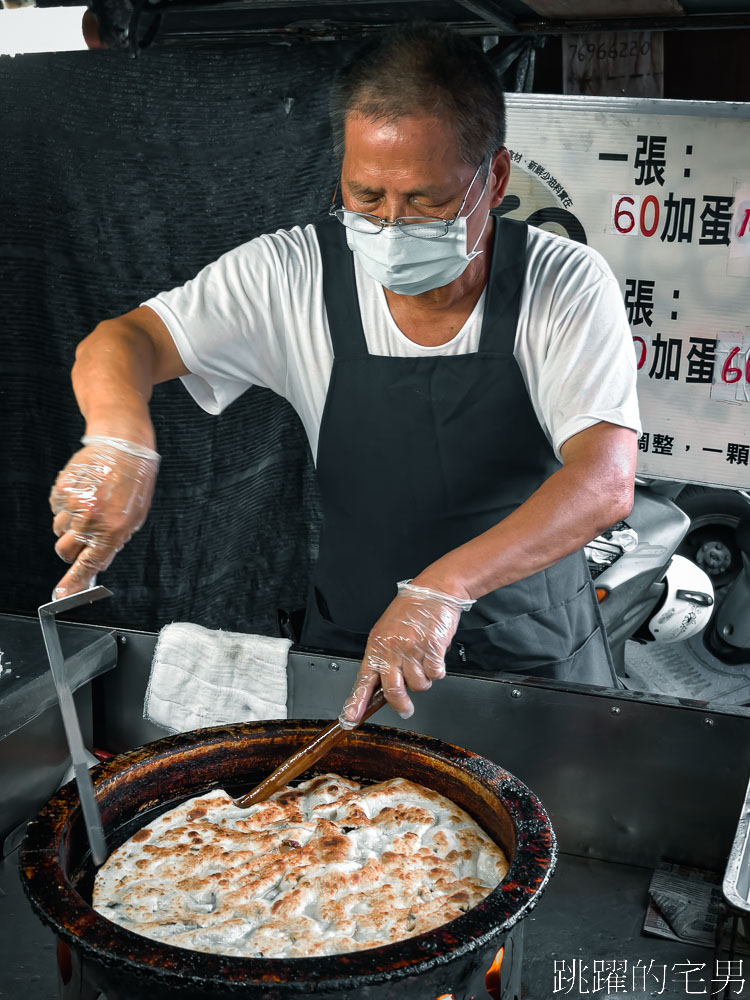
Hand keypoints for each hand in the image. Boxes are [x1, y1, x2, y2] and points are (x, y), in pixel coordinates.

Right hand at [49, 436, 159, 597]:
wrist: (123, 447)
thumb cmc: (133, 483)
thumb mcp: (133, 519)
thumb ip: (113, 542)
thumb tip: (96, 563)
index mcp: (112, 531)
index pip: (87, 564)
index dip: (72, 583)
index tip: (60, 595)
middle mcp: (90, 521)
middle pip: (64, 550)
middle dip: (71, 548)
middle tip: (83, 535)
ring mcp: (73, 505)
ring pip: (59, 529)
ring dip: (70, 524)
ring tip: (90, 504)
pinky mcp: (61, 489)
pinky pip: (56, 507)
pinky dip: (66, 505)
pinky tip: (84, 491)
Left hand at [339, 581, 473, 726]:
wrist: (434, 590)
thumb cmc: (411, 610)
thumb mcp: (387, 631)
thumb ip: (384, 657)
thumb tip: (384, 685)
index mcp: (377, 645)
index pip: (363, 679)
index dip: (356, 702)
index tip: (350, 719)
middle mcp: (392, 649)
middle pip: (393, 691)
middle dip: (401, 704)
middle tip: (406, 709)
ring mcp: (412, 649)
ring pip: (419, 684)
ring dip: (425, 678)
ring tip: (424, 660)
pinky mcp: (432, 648)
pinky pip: (436, 673)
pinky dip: (438, 669)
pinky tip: (435, 654)